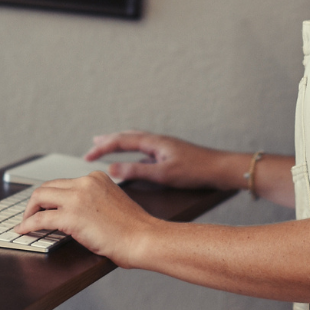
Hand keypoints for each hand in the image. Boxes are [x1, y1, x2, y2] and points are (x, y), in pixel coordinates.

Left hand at [16, 171, 156, 265]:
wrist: (144, 238)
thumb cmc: (134, 229)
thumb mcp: (112, 203)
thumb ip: (93, 201)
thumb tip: (73, 213)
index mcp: (96, 178)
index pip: (63, 183)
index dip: (50, 196)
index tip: (43, 206)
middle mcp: (85, 182)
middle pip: (48, 187)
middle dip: (36, 202)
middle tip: (31, 216)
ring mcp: (77, 197)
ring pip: (39, 197)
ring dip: (29, 211)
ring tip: (25, 223)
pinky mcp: (72, 215)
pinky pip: (40, 218)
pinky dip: (28, 225)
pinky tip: (23, 231)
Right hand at [85, 131, 233, 189]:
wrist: (221, 169)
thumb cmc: (196, 171)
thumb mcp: (163, 174)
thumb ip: (137, 171)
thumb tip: (112, 169)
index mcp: (154, 142)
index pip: (121, 141)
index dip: (102, 148)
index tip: (87, 156)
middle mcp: (157, 140)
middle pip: (127, 136)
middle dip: (108, 141)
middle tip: (92, 146)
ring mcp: (164, 146)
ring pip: (136, 140)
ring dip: (120, 142)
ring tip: (108, 144)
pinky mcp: (170, 153)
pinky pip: (144, 148)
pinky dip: (132, 150)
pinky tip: (134, 157)